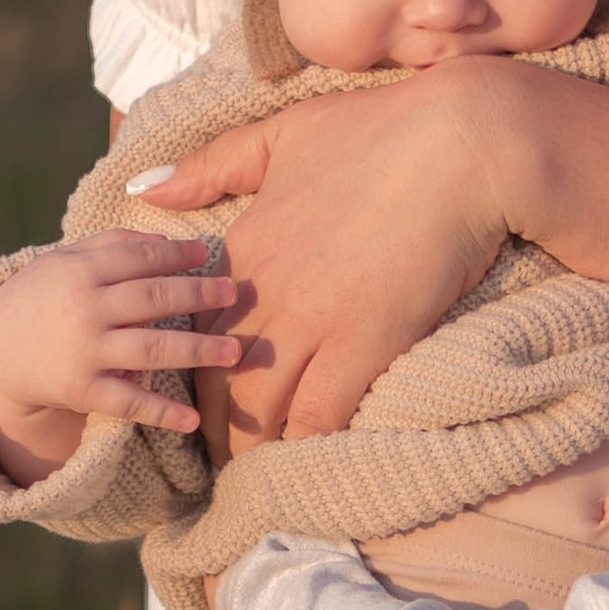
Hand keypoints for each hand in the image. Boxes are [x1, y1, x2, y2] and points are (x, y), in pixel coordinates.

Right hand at [0, 233, 240, 485]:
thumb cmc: (42, 297)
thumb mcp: (64, 260)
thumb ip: (112, 244)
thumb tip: (166, 240)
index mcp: (81, 272)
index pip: (139, 258)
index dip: (176, 254)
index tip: (207, 254)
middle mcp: (86, 310)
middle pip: (153, 298)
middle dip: (198, 294)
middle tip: (236, 293)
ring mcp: (85, 352)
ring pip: (151, 349)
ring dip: (197, 350)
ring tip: (234, 351)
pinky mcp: (83, 392)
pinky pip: (128, 402)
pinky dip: (161, 413)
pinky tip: (193, 421)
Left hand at [129, 66, 515, 441]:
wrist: (461, 143)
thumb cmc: (381, 130)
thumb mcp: (284, 133)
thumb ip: (213, 164)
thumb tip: (147, 188)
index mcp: (244, 245)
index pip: (197, 331)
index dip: (195, 373)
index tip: (204, 402)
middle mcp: (268, 292)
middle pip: (220, 385)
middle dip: (218, 430)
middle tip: (225, 462)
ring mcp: (314, 322)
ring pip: (262, 412)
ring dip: (257, 451)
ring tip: (261, 480)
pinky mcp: (365, 344)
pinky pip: (319, 418)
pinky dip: (309, 446)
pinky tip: (310, 465)